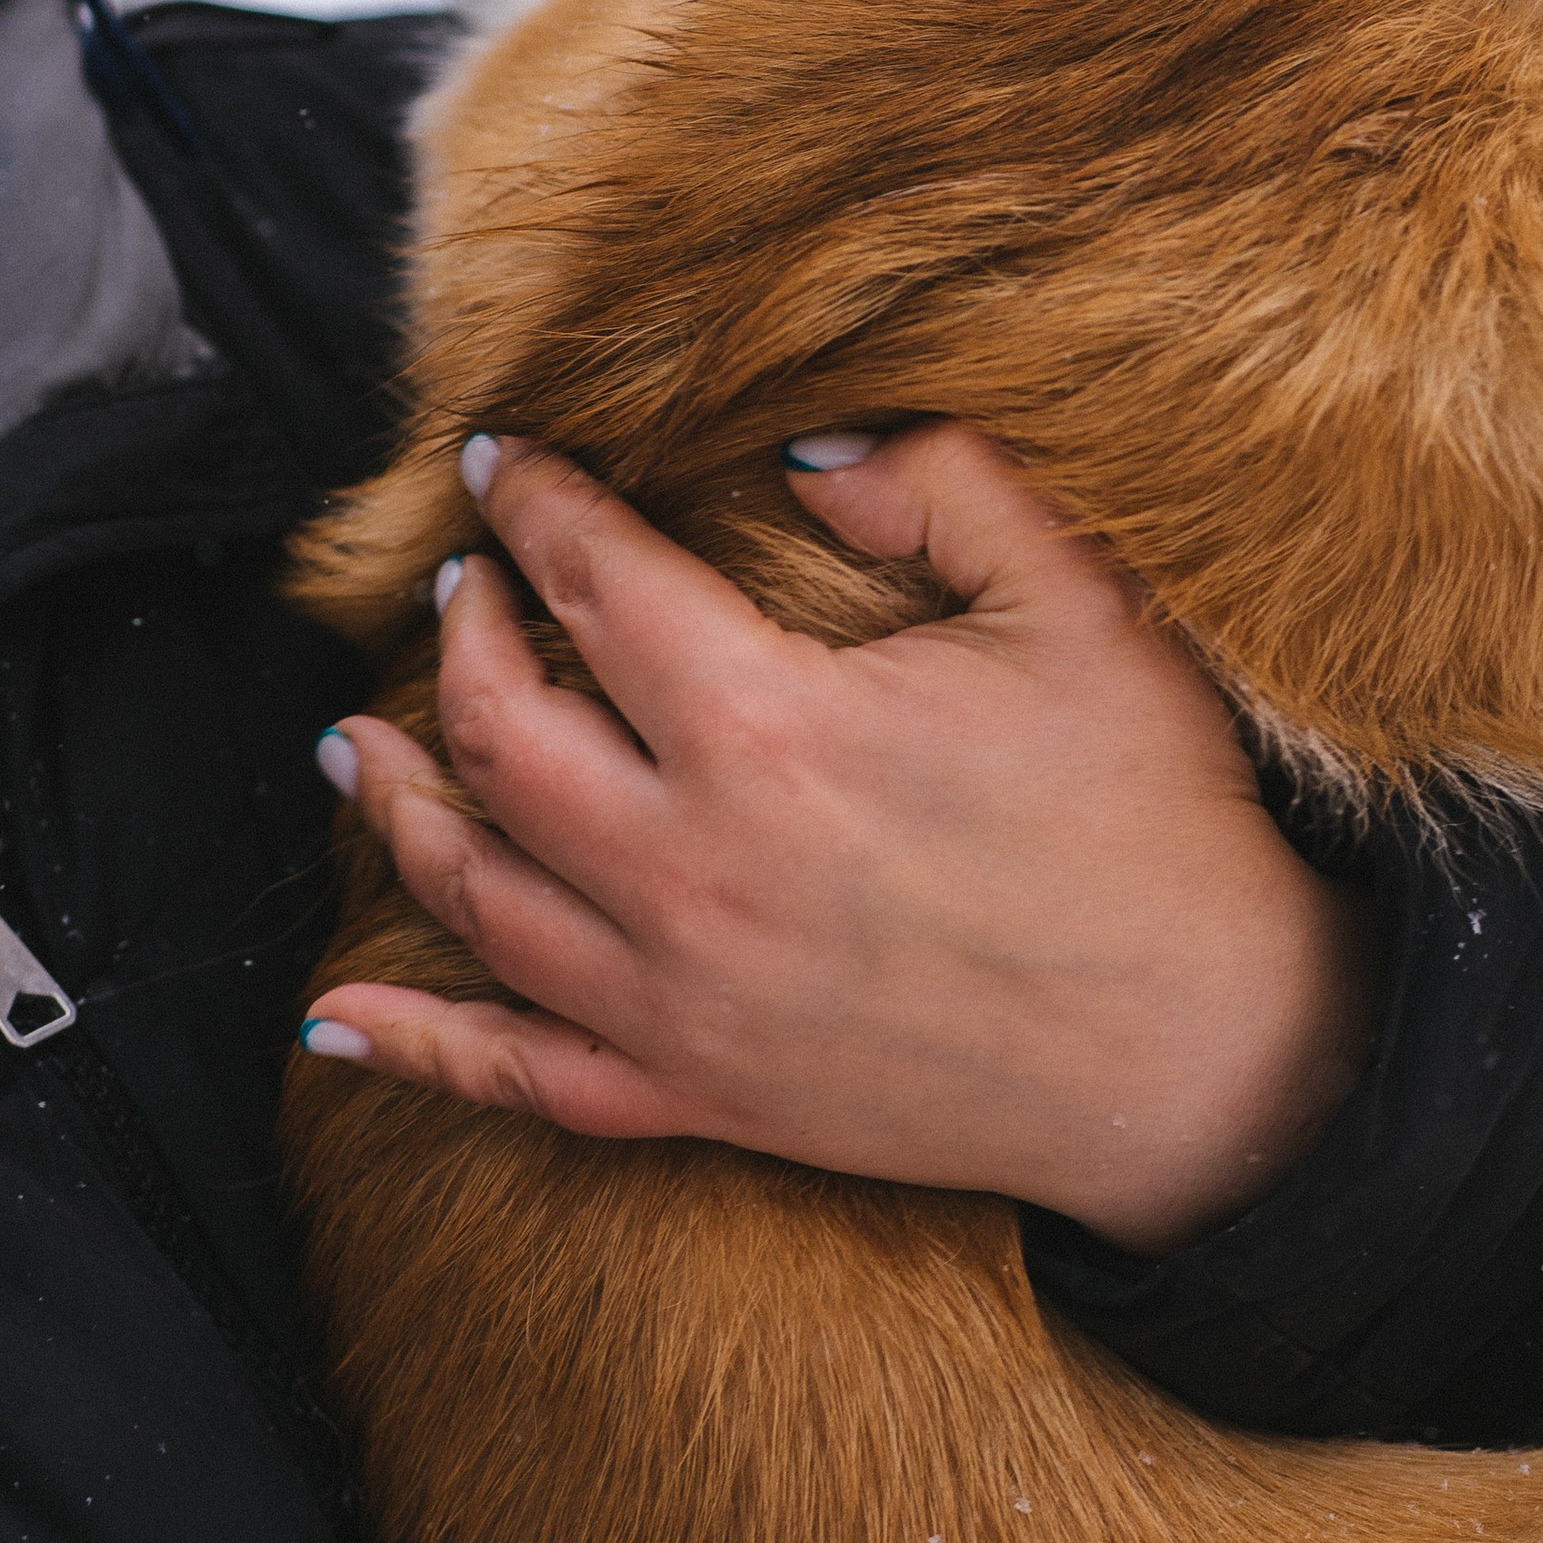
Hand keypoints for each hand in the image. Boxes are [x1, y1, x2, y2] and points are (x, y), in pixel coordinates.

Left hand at [305, 420, 1374, 1249]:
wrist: (1208, 1056)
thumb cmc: (1150, 824)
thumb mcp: (1079, 609)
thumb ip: (942, 486)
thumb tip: (806, 442)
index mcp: (768, 732)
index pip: (596, 584)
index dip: (536, 505)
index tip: (499, 458)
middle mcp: (689, 870)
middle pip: (498, 729)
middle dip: (463, 636)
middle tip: (466, 584)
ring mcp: (678, 1001)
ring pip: (470, 892)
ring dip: (395, 806)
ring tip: (354, 746)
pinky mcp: (697, 1100)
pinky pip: (514, 1080)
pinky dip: (411, 1048)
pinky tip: (334, 1020)